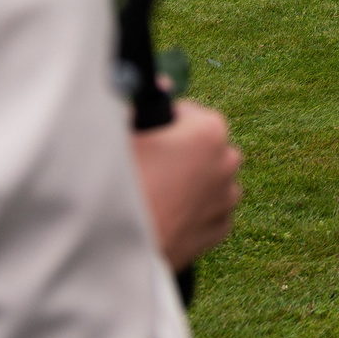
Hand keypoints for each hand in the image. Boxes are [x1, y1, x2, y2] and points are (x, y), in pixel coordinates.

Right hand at [132, 99, 243, 269]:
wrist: (111, 254)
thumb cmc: (115, 188)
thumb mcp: (120, 136)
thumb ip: (145, 104)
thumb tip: (162, 83)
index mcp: (209, 131)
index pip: (189, 112)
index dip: (163, 123)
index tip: (145, 136)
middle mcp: (227, 162)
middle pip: (203, 146)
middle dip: (179, 152)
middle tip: (145, 167)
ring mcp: (226, 199)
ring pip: (208, 179)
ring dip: (188, 182)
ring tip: (151, 194)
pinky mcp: (218, 231)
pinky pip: (208, 212)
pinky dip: (191, 212)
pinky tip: (162, 215)